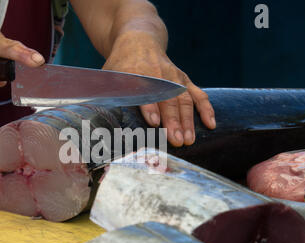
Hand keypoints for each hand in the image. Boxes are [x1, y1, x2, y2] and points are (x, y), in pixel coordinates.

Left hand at [103, 32, 215, 146]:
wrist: (139, 40)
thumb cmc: (121, 64)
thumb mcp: (109, 74)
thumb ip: (105, 94)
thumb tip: (93, 118)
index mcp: (138, 72)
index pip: (146, 91)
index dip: (150, 107)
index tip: (153, 123)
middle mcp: (160, 75)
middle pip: (168, 99)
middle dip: (173, 121)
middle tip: (176, 141)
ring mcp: (175, 77)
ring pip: (184, 99)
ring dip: (188, 121)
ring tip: (188, 140)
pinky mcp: (184, 80)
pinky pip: (199, 94)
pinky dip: (206, 109)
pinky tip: (211, 124)